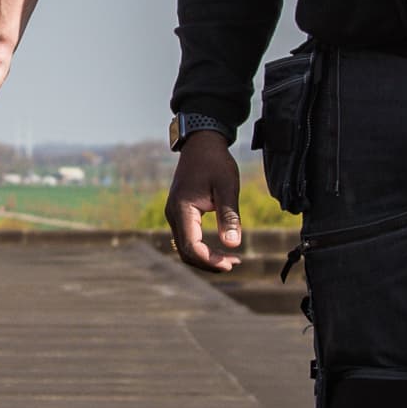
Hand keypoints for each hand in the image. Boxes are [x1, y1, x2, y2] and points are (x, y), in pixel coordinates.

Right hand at [167, 131, 244, 269]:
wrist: (202, 143)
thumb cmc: (215, 162)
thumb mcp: (227, 188)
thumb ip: (229, 216)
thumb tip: (234, 244)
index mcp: (182, 209)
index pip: (191, 246)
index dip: (210, 260)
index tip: (231, 262)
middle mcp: (173, 214)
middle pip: (185, 251)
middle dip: (209, 262)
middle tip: (234, 264)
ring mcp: (174, 213)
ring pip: (184, 246)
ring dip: (205, 256)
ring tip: (230, 259)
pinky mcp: (179, 212)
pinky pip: (187, 237)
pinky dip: (202, 247)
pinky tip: (220, 247)